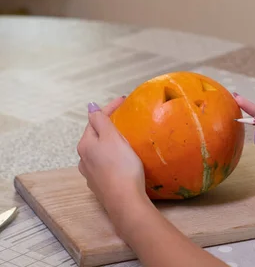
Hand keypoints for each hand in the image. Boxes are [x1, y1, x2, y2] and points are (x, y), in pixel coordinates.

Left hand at [77, 97, 147, 226]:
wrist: (125, 200)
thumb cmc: (121, 165)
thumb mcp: (112, 138)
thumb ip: (101, 120)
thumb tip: (90, 106)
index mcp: (85, 145)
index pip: (95, 120)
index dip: (109, 108)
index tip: (124, 100)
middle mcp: (83, 159)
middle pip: (95, 137)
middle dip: (107, 127)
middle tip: (124, 118)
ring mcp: (91, 174)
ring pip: (98, 152)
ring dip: (109, 144)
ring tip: (124, 140)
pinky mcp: (101, 186)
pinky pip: (105, 165)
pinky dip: (112, 158)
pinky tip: (121, 161)